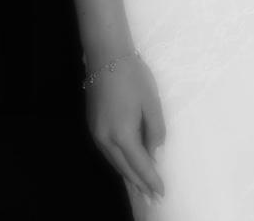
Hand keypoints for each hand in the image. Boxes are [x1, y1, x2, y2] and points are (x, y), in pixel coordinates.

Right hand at [86, 52, 165, 202]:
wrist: (106, 56)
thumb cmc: (133, 76)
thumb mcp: (151, 102)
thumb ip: (155, 130)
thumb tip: (154, 151)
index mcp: (122, 134)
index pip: (139, 165)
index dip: (151, 179)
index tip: (161, 192)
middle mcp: (105, 139)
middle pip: (124, 168)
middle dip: (139, 183)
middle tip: (152, 196)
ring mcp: (96, 133)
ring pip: (114, 162)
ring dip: (128, 175)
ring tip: (140, 186)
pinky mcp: (92, 125)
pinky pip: (107, 152)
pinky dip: (119, 162)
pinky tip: (126, 164)